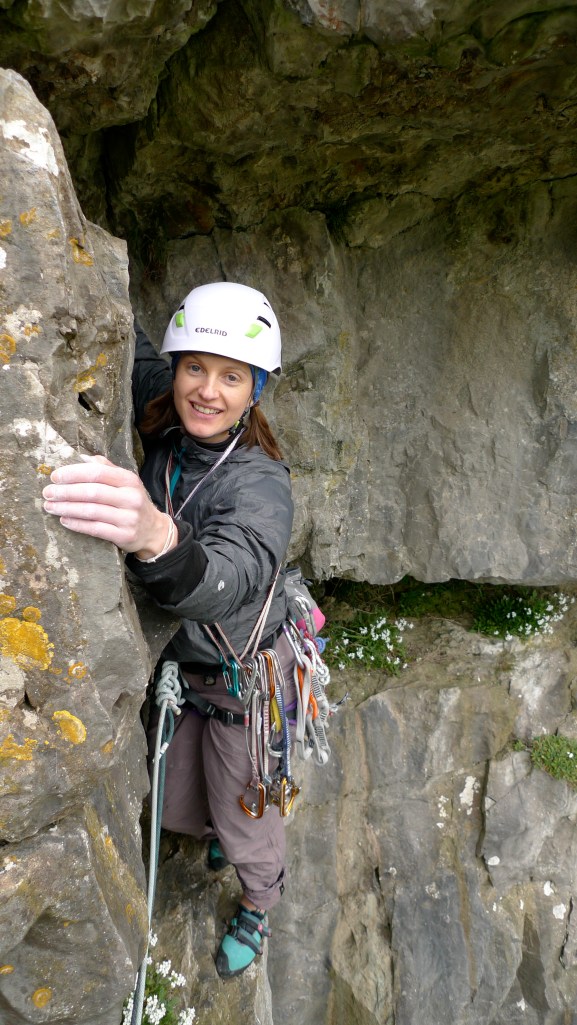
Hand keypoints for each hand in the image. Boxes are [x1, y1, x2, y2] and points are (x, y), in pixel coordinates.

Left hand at [42, 455, 175, 559]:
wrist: (154, 530)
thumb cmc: (133, 502)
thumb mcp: (126, 482)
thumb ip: (106, 468)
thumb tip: (82, 457)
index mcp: (128, 480)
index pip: (97, 473)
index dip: (73, 473)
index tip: (55, 476)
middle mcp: (130, 497)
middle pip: (91, 492)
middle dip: (65, 492)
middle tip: (48, 493)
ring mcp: (128, 518)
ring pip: (91, 511)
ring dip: (66, 508)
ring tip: (50, 507)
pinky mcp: (124, 535)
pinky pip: (95, 529)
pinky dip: (76, 524)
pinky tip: (64, 520)